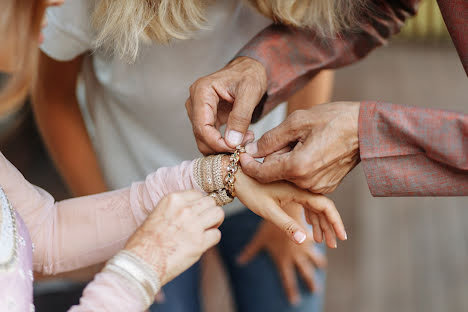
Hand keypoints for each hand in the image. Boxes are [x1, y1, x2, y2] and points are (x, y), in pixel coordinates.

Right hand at [124, 190, 223, 285]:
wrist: (140, 262)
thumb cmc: (144, 242)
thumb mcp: (156, 215)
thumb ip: (174, 209)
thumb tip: (189, 210)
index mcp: (172, 200)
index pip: (197, 193)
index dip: (199, 203)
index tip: (197, 212)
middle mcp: (185, 209)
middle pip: (210, 202)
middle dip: (209, 211)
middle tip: (204, 221)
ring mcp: (193, 225)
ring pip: (218, 214)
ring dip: (214, 222)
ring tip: (207, 230)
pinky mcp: (199, 243)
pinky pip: (216, 234)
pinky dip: (212, 239)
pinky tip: (203, 243)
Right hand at [186, 56, 266, 153]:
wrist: (250, 70)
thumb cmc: (249, 75)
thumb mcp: (250, 93)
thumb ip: (240, 117)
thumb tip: (232, 142)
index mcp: (202, 91)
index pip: (202, 127)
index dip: (217, 143)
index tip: (235, 149)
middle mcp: (195, 101)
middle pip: (200, 135)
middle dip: (221, 146)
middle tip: (243, 145)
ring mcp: (198, 110)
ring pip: (203, 139)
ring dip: (223, 145)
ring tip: (245, 140)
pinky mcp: (205, 117)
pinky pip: (209, 136)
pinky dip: (223, 142)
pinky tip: (239, 139)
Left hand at [234, 167, 346, 246]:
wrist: (235, 174)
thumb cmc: (249, 190)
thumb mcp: (267, 210)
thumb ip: (286, 225)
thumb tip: (303, 240)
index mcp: (298, 189)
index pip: (324, 206)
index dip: (335, 222)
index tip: (342, 237)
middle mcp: (300, 186)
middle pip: (322, 207)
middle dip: (330, 226)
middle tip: (333, 244)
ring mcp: (296, 187)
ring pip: (314, 205)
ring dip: (320, 222)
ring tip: (322, 240)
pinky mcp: (289, 188)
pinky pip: (306, 202)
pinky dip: (311, 215)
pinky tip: (311, 227)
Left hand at [238, 205, 326, 304]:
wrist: (285, 203)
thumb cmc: (267, 219)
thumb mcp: (260, 237)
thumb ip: (251, 250)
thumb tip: (238, 261)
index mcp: (284, 258)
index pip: (288, 279)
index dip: (291, 290)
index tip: (294, 301)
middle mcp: (296, 254)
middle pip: (306, 272)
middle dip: (311, 282)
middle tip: (315, 291)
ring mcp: (305, 245)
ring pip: (316, 257)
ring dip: (318, 262)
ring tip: (321, 266)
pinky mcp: (310, 234)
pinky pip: (315, 242)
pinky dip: (320, 242)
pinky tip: (324, 242)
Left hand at [241, 102, 359, 193]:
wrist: (367, 130)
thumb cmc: (334, 120)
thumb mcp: (298, 121)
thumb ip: (271, 138)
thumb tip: (251, 150)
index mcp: (298, 167)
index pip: (262, 173)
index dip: (249, 164)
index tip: (242, 154)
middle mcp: (307, 182)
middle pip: (275, 173)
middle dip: (274, 157)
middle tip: (288, 138)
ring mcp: (318, 187)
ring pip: (289, 176)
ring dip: (288, 161)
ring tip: (305, 142)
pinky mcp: (326, 187)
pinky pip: (303, 178)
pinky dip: (300, 166)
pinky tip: (313, 150)